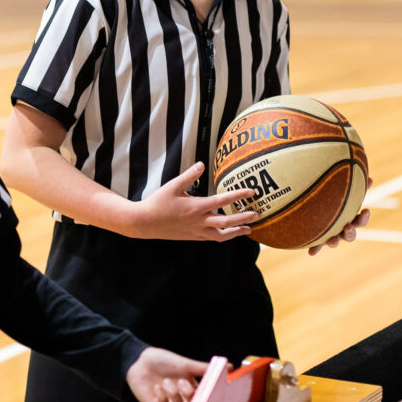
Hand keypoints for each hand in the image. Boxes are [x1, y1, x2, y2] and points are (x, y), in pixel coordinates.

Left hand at [126, 347, 207, 401]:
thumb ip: (205, 369)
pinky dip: (162, 399)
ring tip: (166, 381)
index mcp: (195, 393)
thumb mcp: (186, 364)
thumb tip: (230, 366)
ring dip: (174, 395)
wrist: (141, 361)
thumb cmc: (164, 362)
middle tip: (184, 383)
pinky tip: (157, 388)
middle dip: (190, 398)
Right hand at [129, 162, 259, 240]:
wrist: (144, 223)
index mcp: (195, 207)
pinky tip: (228, 233)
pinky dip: (223, 235)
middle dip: (244, 218)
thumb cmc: (157, 202)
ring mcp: (196, 231)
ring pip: (221, 235)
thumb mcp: (172, 185)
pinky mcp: (192, 237)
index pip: (221, 200)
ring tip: (248, 229)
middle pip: (227, 221)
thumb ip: (189, 175)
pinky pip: (212, 238)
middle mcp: (198, 221)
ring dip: (236, 232)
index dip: (238, 196)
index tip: (251, 192)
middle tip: (257, 214)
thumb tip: (202, 164)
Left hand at [308, 177, 372, 255]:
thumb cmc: (335, 197)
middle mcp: (343, 229)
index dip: (364, 217)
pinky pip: (317, 244)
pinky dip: (315, 248)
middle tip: (348, 227)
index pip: (360, 220)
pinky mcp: (319, 238)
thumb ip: (356, 186)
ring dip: (335, 242)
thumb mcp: (345, 192)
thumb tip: (371, 178)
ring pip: (336, 241)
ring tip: (332, 241)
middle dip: (351, 233)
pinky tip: (311, 253)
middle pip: (351, 235)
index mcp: (351, 218)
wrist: (317, 205)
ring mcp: (331, 234)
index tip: (366, 210)